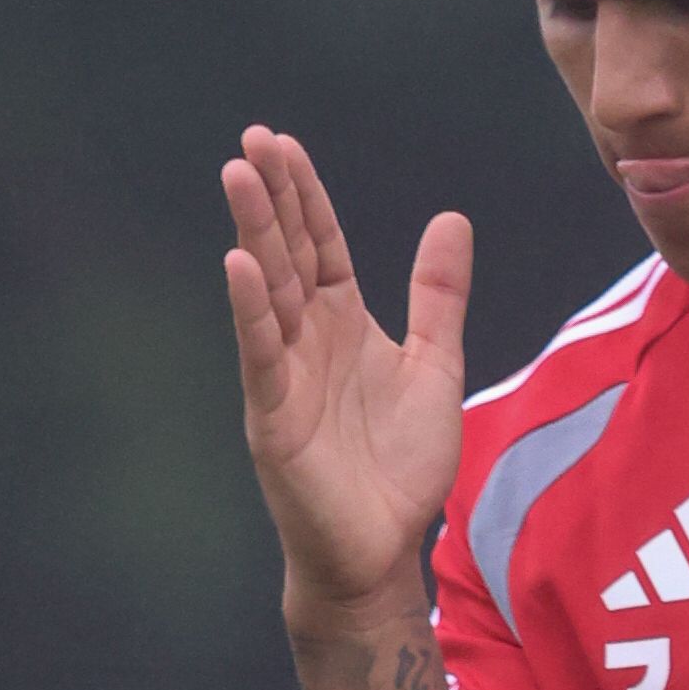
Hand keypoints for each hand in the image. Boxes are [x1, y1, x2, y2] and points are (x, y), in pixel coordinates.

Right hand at [223, 126, 470, 604]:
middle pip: (286, 253)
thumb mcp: (433, 366)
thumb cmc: (401, 468)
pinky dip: (250, 309)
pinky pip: (261, 353)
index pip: (318, 244)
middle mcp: (306, 340)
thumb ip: (437, 297)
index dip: (304, 195)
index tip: (284, 143)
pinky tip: (239, 264)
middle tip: (253, 139)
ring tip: (237, 175)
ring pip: (267, 290)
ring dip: (252, 232)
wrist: (381, 550)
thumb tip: (450, 219)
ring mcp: (284, 374)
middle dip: (271, 197)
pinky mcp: (273, 415)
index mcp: (341, 324)